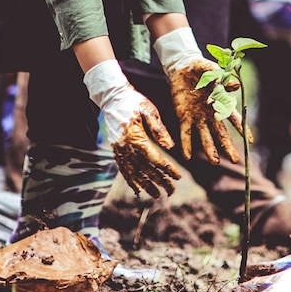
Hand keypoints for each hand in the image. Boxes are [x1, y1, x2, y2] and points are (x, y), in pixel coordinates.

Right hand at [83, 61, 180, 197]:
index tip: (178, 177)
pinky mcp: (116, 149)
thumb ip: (159, 130)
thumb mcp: (149, 110)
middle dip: (159, 181)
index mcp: (136, 137)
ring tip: (157, 195)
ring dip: (146, 185)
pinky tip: (138, 188)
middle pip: (145, 169)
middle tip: (172, 191)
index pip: (154, 159)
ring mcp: (119, 150)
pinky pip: (123, 169)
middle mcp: (125, 147)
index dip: (167, 169)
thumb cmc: (133, 101)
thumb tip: (170, 147)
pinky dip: (131, 180)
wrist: (112, 96)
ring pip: (133, 173)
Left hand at [154, 27, 244, 162]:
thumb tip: (236, 86)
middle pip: (221, 133)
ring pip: (205, 137)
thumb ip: (222, 79)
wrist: (182, 67)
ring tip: (215, 162)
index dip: (241, 129)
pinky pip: (185, 133)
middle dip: (228, 146)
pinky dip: (186, 145)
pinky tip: (188, 157)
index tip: (250, 141)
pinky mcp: (183, 117)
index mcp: (220, 102)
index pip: (233, 118)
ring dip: (210, 149)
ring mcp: (197, 117)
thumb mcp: (211, 70)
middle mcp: (210, 113)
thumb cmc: (201, 68)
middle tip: (235, 160)